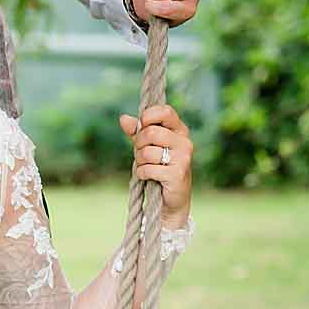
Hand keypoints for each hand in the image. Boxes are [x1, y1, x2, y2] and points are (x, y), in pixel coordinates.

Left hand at [118, 103, 193, 222]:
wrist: (170, 198)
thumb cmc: (158, 166)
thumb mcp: (146, 145)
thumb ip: (136, 131)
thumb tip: (123, 118)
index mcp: (179, 130)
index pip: (166, 111)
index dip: (148, 116)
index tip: (142, 125)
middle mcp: (185, 142)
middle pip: (150, 133)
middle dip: (138, 144)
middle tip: (142, 153)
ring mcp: (183, 158)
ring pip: (147, 152)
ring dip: (140, 162)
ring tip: (148, 167)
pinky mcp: (178, 174)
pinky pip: (148, 169)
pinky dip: (142, 173)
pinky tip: (149, 177)